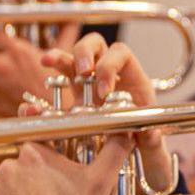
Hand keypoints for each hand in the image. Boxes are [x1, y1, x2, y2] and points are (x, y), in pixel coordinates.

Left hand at [0, 137, 132, 194]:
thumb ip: (113, 151)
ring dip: (23, 193)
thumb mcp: (101, 181)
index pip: (43, 145)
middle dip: (39, 177)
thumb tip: (125, 134)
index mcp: (34, 152)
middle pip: (26, 165)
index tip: (61, 174)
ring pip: (11, 184)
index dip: (55, 159)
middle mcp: (10, 165)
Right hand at [44, 36, 172, 191]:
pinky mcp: (75, 92)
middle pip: (97, 44)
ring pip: (75, 54)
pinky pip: (60, 75)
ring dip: (62, 56)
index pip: (121, 55)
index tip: (104, 92)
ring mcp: (91, 80)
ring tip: (49, 61)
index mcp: (133, 78)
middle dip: (86, 53)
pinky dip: (50, 72)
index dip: (110, 67)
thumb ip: (152, 143)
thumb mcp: (151, 146)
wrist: (132, 149)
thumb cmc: (145, 142)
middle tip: (82, 72)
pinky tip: (41, 71)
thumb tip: (149, 136)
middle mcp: (110, 73)